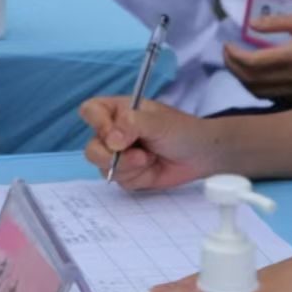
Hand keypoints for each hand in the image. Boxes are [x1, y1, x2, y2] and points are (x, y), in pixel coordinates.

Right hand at [80, 96, 219, 191]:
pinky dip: (137, 177)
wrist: (200, 155)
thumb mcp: (158, 122)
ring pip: (103, 167)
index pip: (90, 111)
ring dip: (129, 167)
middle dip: (111, 156)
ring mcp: (119, 155)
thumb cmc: (181, 130)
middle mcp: (113, 132)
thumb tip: (111, 140)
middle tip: (138, 156)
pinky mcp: (127, 173)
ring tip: (150, 159)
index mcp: (118, 111)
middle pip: (91, 147)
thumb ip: (132, 124)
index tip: (115, 136)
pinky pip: (119, 180)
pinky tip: (152, 168)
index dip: (97, 124)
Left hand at [223, 13, 291, 101]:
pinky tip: (259, 79)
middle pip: (252, 80)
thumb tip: (251, 24)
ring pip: (262, 94)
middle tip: (228, 55)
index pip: (252, 62)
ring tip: (238, 66)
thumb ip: (277, 22)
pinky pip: (277, 99)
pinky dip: (261, 90)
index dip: (233, 55)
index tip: (227, 45)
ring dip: (244, 81)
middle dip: (233, 68)